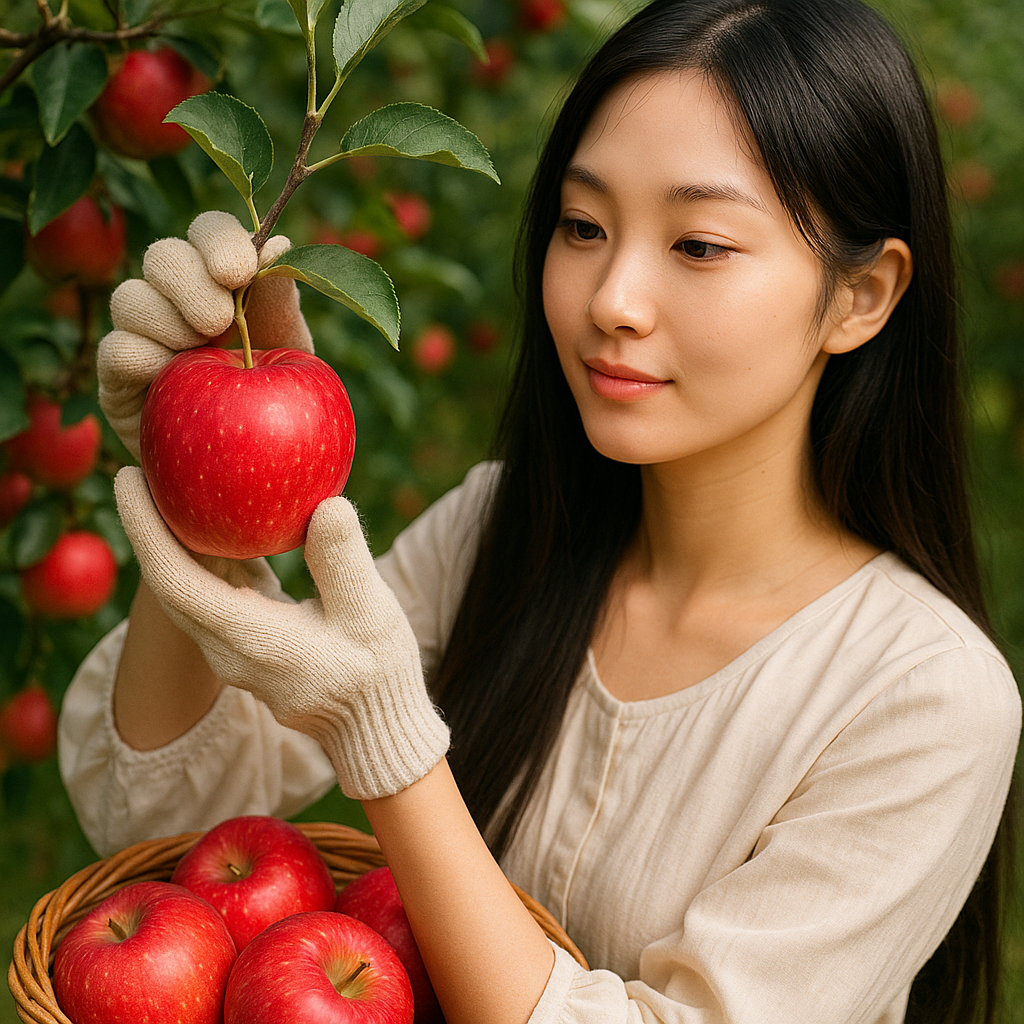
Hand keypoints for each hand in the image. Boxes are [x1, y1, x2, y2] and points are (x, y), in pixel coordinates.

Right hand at [98, 211, 312, 460]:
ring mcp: (145, 335)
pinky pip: (115, 352)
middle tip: (220, 319)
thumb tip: (279, 244)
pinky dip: (142, 356)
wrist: (256, 465)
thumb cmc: (282, 404)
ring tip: (198, 345)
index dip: (219, 240)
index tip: (240, 270)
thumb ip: (282, 303)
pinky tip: (166, 372)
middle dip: (192, 282)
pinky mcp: (120, 379)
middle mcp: (178, 297)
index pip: (210, 233)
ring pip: (130, 297)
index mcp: (225, 280)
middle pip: (164, 256)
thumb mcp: (295, 355)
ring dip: (165, 317)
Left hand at [114, 466, 450, 799]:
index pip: (173, 579)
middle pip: (167, 580)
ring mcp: (233, 646)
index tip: (129, 477)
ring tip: (174, 485)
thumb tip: (326, 504)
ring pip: (187, 587)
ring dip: (174, 539)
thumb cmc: (377, 671)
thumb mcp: (371, 613)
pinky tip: (219, 520)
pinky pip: (211, 593)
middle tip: (143, 467)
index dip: (144, 527)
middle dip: (147, 524)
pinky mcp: (249, 640)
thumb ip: (343, 561)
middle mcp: (226, 646)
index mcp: (247, 638)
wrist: (374, 725)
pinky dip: (206, 554)